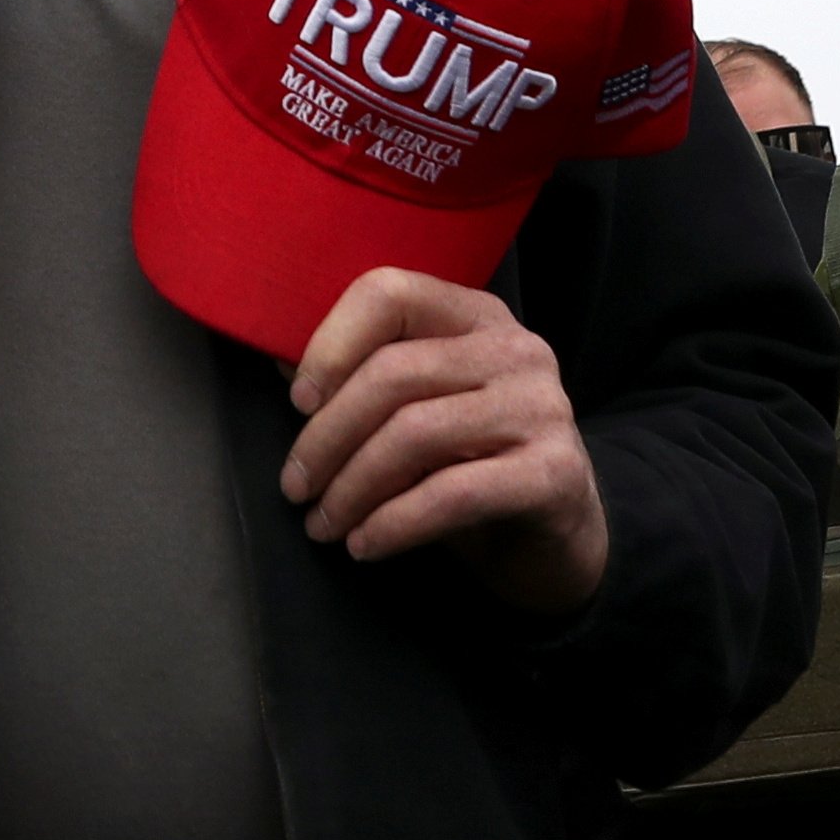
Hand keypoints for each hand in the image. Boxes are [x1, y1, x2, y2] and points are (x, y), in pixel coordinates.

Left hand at [280, 272, 609, 614]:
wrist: (558, 541)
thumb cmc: (470, 468)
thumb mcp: (414, 415)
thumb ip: (359, 382)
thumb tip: (282, 366)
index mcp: (475, 317)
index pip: (390, 293)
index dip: (331, 344)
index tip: (298, 403)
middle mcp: (515, 349)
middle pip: (393, 372)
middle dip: (327, 437)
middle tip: (295, 488)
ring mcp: (542, 408)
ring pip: (415, 433)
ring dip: (351, 488)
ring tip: (322, 525)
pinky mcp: (554, 473)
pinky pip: (452, 494)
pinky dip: (393, 523)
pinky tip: (364, 545)